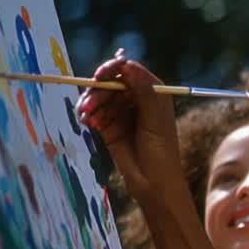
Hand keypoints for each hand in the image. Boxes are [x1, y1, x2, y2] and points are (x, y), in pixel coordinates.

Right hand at [75, 50, 183, 203]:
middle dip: (97, 91)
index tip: (99, 77)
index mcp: (153, 92)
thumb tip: (129, 65)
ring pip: (99, 97)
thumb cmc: (161, 151)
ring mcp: (121, 111)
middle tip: (88, 106)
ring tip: (87, 117)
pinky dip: (88, 114)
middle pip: (110, 82)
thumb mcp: (155, 121)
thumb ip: (144, 92)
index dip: (113, 69)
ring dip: (90, 103)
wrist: (153, 183)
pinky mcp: (108, 125)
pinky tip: (87, 122)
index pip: (129, 70)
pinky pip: (93, 112)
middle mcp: (136, 98)